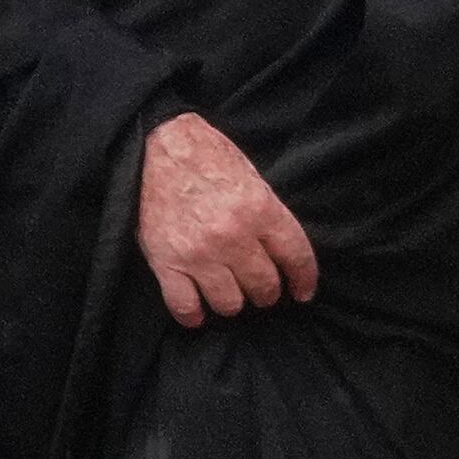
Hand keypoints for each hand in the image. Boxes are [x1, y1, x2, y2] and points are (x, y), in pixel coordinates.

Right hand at [135, 111, 317, 326]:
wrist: (155, 144)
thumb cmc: (205, 156)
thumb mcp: (251, 177)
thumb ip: (268, 215)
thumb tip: (282, 252)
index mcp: (260, 209)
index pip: (296, 257)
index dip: (304, 279)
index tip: (303, 291)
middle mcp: (233, 235)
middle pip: (264, 287)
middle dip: (265, 291)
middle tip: (258, 286)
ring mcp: (199, 252)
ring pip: (230, 304)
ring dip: (231, 301)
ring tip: (227, 291)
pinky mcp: (166, 261)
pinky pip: (185, 307)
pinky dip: (193, 314)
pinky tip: (198, 310)